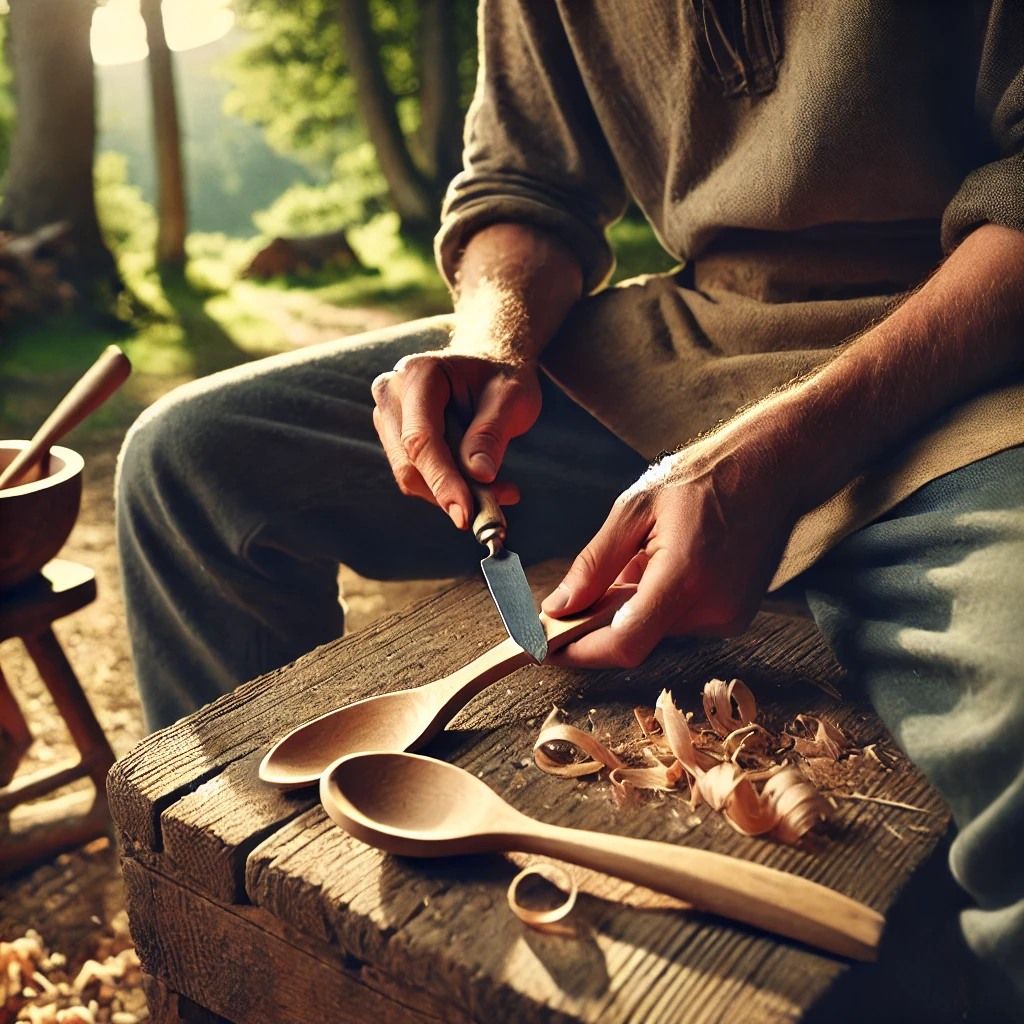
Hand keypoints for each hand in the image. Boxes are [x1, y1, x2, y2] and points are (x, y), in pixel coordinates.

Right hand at [371, 351, 541, 528]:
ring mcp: (387, 416)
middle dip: (451, 492)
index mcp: (419, 374)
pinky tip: (483, 485)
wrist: (489, 363)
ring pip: (411, 476)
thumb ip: (492, 434)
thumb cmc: (502, 376)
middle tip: (498, 506)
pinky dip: (449, 489)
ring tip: (500, 491)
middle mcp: (392, 393)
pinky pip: (416, 476)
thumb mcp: (512, 398)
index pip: (421, 438)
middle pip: (410, 463)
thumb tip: (478, 474)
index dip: (442, 480)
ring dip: (454, 493)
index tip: (465, 515)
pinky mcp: (393, 438)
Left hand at [541, 435, 798, 666]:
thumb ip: (594, 564)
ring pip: (655, 632)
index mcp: (684, 577)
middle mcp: (712, 608)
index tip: (545, 647)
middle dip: (597, 624)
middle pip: (635, 639)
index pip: (623, 643)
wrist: (772, 469)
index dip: (579, 652)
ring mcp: (728, 617)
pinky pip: (679, 623)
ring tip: (636, 558)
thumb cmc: (702, 478)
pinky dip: (657, 604)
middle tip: (572, 598)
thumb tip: (558, 607)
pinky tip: (662, 564)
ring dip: (630, 609)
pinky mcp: (735, 617)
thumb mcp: (633, 509)